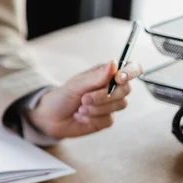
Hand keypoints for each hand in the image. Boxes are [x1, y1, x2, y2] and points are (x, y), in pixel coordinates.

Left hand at [27, 60, 142, 138]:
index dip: (130, 72)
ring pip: (119, 105)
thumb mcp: (77, 84)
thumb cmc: (62, 96)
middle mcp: (112, 88)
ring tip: (80, 108)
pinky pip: (109, 119)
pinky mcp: (106, 120)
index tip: (118, 78)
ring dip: (97, 108)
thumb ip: (97, 76)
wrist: (50, 117)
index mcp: (106, 74)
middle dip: (104, 96)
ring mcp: (110, 105)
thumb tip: (114, 63)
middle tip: (84, 99)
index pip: (131, 68)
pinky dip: (92, 118)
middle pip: (126, 90)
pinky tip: (80, 116)